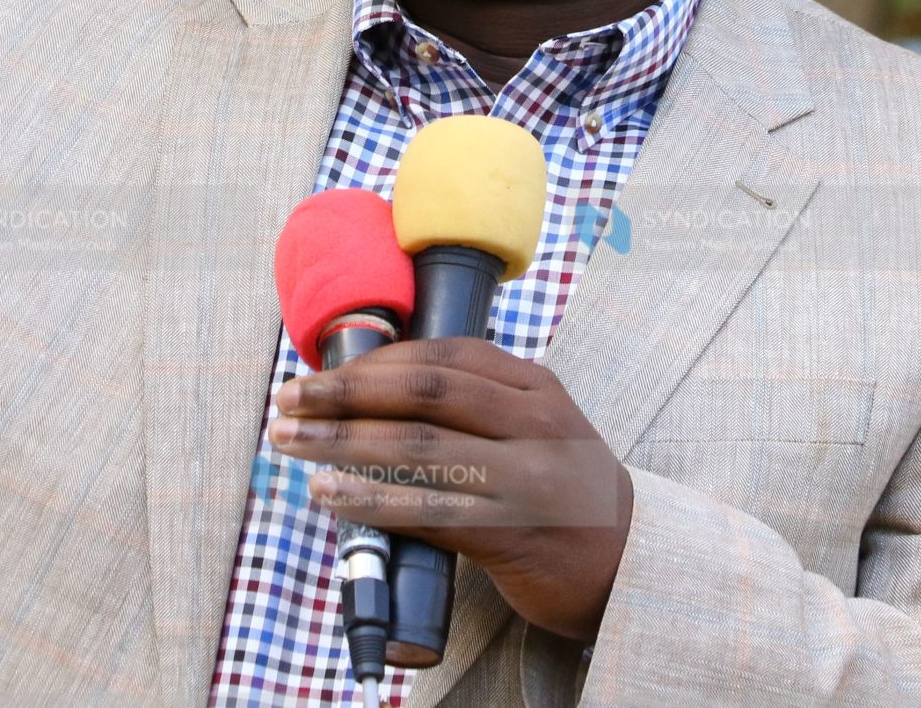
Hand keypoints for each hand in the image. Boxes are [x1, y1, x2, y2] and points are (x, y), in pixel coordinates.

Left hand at [272, 338, 633, 643]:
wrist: (630, 563)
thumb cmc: (564, 491)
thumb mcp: (538, 427)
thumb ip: (479, 404)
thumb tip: (373, 393)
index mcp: (535, 387)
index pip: (444, 356)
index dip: (375, 361)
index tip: (321, 371)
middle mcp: (533, 424)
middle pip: (424, 393)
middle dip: (345, 393)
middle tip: (289, 399)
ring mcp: (524, 480)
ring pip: (419, 450)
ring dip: (343, 444)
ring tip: (291, 443)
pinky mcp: (512, 535)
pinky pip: (429, 511)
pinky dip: (372, 501)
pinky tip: (331, 494)